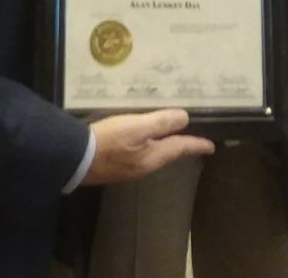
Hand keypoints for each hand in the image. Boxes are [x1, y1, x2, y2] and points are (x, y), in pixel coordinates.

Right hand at [82, 110, 213, 185]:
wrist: (76, 159)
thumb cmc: (109, 140)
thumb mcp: (137, 126)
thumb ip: (162, 122)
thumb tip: (184, 119)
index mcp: (154, 156)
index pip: (181, 148)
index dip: (196, 145)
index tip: (211, 146)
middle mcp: (146, 166)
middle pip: (169, 154)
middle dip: (181, 146)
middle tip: (192, 139)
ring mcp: (130, 168)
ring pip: (155, 155)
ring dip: (165, 145)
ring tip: (170, 136)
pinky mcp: (116, 166)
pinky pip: (141, 155)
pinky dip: (149, 146)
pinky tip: (142, 140)